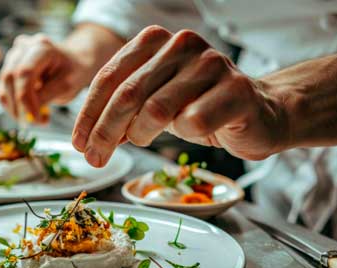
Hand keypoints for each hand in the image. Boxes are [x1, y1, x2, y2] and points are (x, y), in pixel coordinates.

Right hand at [0, 33, 86, 122]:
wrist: (73, 64)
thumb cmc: (73, 72)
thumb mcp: (68, 85)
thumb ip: (47, 95)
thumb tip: (28, 113)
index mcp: (41, 48)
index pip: (24, 72)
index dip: (25, 98)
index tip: (35, 118)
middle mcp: (23, 48)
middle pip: (9, 77)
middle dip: (19, 106)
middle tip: (34, 123)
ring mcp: (13, 56)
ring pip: (3, 85)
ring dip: (15, 108)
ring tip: (36, 119)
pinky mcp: (8, 67)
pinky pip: (4, 89)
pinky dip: (14, 106)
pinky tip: (30, 112)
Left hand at [72, 25, 288, 166]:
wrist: (257, 113)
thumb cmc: (198, 107)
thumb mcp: (152, 103)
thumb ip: (122, 111)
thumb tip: (87, 138)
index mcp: (155, 40)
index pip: (108, 77)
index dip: (88, 114)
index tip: (79, 143)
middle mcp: (181, 44)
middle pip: (127, 94)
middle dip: (104, 132)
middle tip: (94, 159)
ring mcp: (211, 64)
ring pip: (156, 109)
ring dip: (140, 135)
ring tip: (140, 142)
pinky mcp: (236, 90)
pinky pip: (193, 123)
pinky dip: (183, 135)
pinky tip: (191, 132)